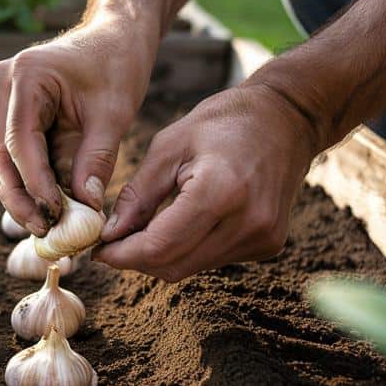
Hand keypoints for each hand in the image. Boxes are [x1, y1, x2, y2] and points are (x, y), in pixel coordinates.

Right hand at [0, 17, 156, 235]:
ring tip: (46, 227)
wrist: (116, 36)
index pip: (20, 142)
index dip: (35, 184)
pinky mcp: (12, 114)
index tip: (54, 214)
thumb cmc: (118, 64)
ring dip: (22, 196)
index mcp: (25, 76)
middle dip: (20, 198)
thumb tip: (85, 207)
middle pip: (1, 156)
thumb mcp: (114, 113)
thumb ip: (96, 160)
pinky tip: (47, 208)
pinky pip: (14, 156)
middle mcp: (3, 85)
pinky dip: (30, 182)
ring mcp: (3, 100)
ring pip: (3, 161)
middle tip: (43, 231)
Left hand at [95, 83, 317, 280]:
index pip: (160, 245)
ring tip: (142, 230)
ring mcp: (262, 237)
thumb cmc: (223, 122)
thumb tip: (110, 234)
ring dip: (161, 255)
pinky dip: (188, 249)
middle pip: (174, 265)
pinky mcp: (268, 244)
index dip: (123, 255)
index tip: (98, 250)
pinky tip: (180, 223)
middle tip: (113, 243)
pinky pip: (213, 259)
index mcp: (221, 191)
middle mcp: (248, 222)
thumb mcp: (169, 146)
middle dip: (137, 259)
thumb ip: (139, 195)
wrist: (287, 118)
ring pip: (192, 267)